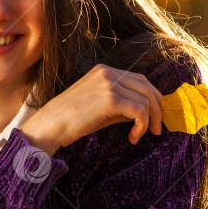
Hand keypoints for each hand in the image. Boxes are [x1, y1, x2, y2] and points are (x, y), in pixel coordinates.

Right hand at [20, 63, 162, 155]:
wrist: (50, 126)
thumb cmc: (73, 120)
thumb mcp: (101, 107)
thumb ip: (123, 103)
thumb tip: (148, 111)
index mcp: (105, 71)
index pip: (140, 79)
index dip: (152, 98)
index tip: (154, 118)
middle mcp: (108, 72)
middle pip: (147, 88)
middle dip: (156, 111)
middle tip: (157, 130)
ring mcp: (109, 83)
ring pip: (146, 100)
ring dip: (148, 122)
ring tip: (137, 136)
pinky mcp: (110, 99)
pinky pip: (139, 111)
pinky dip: (142, 126)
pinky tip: (133, 137)